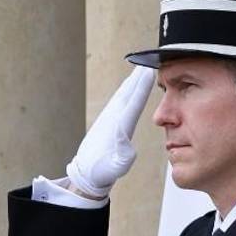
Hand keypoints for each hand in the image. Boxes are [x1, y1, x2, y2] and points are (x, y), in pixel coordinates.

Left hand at [65, 66, 154, 197]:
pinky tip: (129, 86)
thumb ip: (123, 153)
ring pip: (123, 94)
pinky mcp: (107, 120)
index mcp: (119, 127)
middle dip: (138, 77)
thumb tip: (124, 135)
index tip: (149, 71)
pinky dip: (126, 89)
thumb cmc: (103, 171)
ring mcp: (108, 118)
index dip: (142, 86)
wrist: (86, 173)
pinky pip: (119, 100)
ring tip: (141, 68)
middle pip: (128, 92)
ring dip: (132, 80)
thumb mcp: (117, 166)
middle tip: (149, 61)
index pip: (133, 102)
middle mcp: (113, 118)